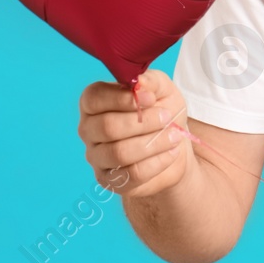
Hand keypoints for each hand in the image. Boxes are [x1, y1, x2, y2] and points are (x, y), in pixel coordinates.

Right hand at [77, 69, 191, 198]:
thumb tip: (139, 84)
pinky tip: (171, 153)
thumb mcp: (162, 89)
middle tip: (167, 117)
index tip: (151, 98)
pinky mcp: (110, 181)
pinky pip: (131, 174)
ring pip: (119, 153)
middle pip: (107, 127)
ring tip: (174, 136)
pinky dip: (157, 162)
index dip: (123, 98)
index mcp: (93, 103)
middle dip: (143, 122)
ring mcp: (97, 157)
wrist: (174, 144)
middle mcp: (89, 130)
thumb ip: (150, 82)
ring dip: (153, 143)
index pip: (94, 99)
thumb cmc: (162, 111)